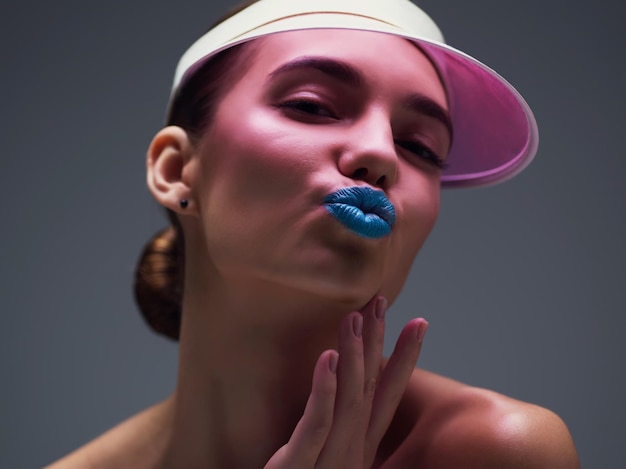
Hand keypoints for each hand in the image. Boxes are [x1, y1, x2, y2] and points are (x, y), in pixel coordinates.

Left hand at [264, 296, 427, 467]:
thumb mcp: (325, 458)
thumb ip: (336, 432)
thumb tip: (344, 398)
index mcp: (359, 448)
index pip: (386, 397)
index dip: (405, 359)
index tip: (418, 323)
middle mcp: (352, 452)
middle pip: (371, 388)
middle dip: (377, 342)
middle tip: (380, 301)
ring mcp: (331, 461)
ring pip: (351, 400)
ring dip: (355, 355)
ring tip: (353, 317)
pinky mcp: (298, 467)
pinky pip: (317, 423)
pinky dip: (325, 389)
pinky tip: (328, 356)